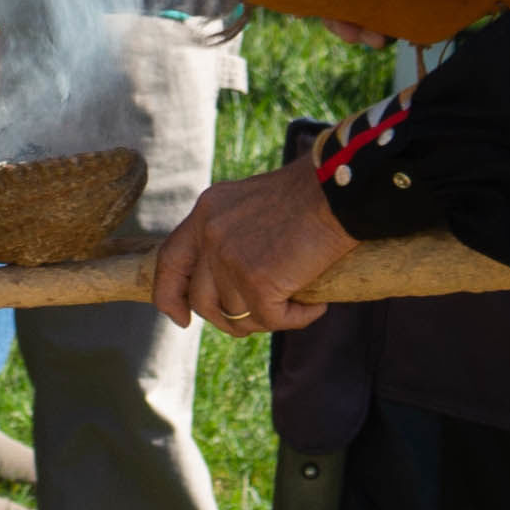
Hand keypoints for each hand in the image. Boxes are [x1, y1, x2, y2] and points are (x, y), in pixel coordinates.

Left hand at [152, 166, 357, 337]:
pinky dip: (297, 318)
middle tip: (257, 319)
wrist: (339, 189)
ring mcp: (230, 257)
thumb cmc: (310, 194)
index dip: (169, 295)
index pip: (169, 261)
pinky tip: (315, 307)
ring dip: (267, 319)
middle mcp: (210, 234)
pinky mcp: (257, 280)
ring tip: (295, 306)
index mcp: (206, 212)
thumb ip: (230, 234)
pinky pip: (272, 319)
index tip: (181, 318)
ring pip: (237, 315)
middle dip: (226, 319)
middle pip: (202, 299)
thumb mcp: (251, 204)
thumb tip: (228, 281)